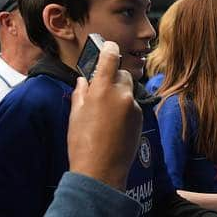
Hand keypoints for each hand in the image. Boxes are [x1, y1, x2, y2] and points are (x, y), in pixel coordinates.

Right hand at [68, 40, 141, 189]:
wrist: (101, 170)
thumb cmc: (82, 143)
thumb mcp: (75, 114)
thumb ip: (81, 93)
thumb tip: (82, 80)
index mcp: (102, 89)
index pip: (110, 56)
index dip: (109, 48)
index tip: (108, 45)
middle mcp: (121, 94)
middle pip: (121, 74)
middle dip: (112, 77)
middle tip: (100, 89)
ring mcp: (133, 107)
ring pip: (128, 91)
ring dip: (119, 94)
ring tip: (104, 112)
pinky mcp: (140, 119)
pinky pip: (132, 105)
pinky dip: (125, 108)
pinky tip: (113, 123)